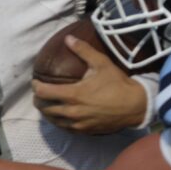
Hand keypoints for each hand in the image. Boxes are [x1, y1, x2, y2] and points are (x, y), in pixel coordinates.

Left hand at [33, 35, 148, 133]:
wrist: (135, 106)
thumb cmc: (117, 83)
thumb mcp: (101, 63)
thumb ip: (82, 50)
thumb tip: (68, 38)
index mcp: (73, 94)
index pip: (43, 92)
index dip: (36, 86)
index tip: (36, 81)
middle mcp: (72, 111)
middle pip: (44, 108)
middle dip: (39, 100)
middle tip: (40, 93)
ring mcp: (78, 124)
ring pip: (53, 120)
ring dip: (47, 112)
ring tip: (47, 104)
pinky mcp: (85, 131)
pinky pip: (65, 128)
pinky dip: (59, 121)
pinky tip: (60, 116)